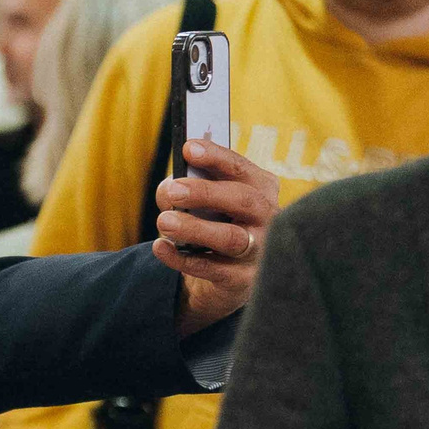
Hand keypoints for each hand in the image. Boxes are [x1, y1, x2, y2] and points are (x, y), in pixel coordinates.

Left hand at [159, 141, 280, 334]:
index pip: (241, 168)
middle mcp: (268, 218)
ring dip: (194, 228)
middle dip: (206, 193)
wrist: (225, 277)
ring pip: (231, 238)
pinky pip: (211, 269)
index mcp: (261, 189)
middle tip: (172, 191)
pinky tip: (160, 247)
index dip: (216, 156)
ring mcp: (259, 251)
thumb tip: (169, 191)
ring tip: (163, 221)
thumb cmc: (213, 225)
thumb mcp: (204, 203)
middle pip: (243, 201)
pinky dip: (181, 258)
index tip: (188, 148)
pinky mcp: (242, 280)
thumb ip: (187, 191)